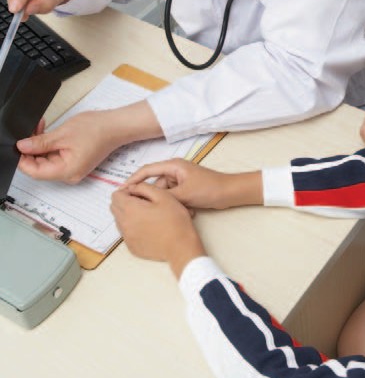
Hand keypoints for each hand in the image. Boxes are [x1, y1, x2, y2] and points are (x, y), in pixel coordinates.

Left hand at [17, 100, 162, 183]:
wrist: (117, 126)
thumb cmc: (96, 129)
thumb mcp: (63, 134)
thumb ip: (40, 143)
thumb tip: (21, 147)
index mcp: (66, 171)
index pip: (34, 171)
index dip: (23, 158)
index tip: (18, 144)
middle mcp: (69, 175)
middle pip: (40, 166)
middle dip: (32, 149)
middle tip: (31, 130)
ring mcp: (73, 169)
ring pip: (47, 161)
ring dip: (41, 146)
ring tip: (41, 128)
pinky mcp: (76, 162)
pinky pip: (57, 157)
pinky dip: (51, 146)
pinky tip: (50, 134)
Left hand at [111, 183, 205, 277]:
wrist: (181, 247)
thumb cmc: (175, 221)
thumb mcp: (163, 196)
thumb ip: (144, 187)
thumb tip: (133, 187)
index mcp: (131, 209)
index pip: (115, 195)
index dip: (126, 190)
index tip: (138, 192)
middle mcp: (125, 224)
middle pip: (114, 207)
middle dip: (124, 201)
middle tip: (142, 201)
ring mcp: (127, 237)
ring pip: (119, 220)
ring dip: (127, 214)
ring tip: (146, 214)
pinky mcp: (132, 247)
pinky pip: (125, 232)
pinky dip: (132, 226)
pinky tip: (147, 226)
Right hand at [126, 159, 262, 209]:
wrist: (230, 193)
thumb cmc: (210, 188)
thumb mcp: (184, 194)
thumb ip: (163, 196)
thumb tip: (145, 199)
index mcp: (173, 165)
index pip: (146, 170)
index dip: (132, 180)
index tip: (121, 191)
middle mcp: (175, 170)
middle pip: (155, 184)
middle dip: (155, 197)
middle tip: (150, 210)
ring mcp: (181, 180)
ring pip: (165, 193)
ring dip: (170, 203)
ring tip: (182, 210)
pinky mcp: (186, 189)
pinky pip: (174, 197)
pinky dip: (178, 205)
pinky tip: (188, 211)